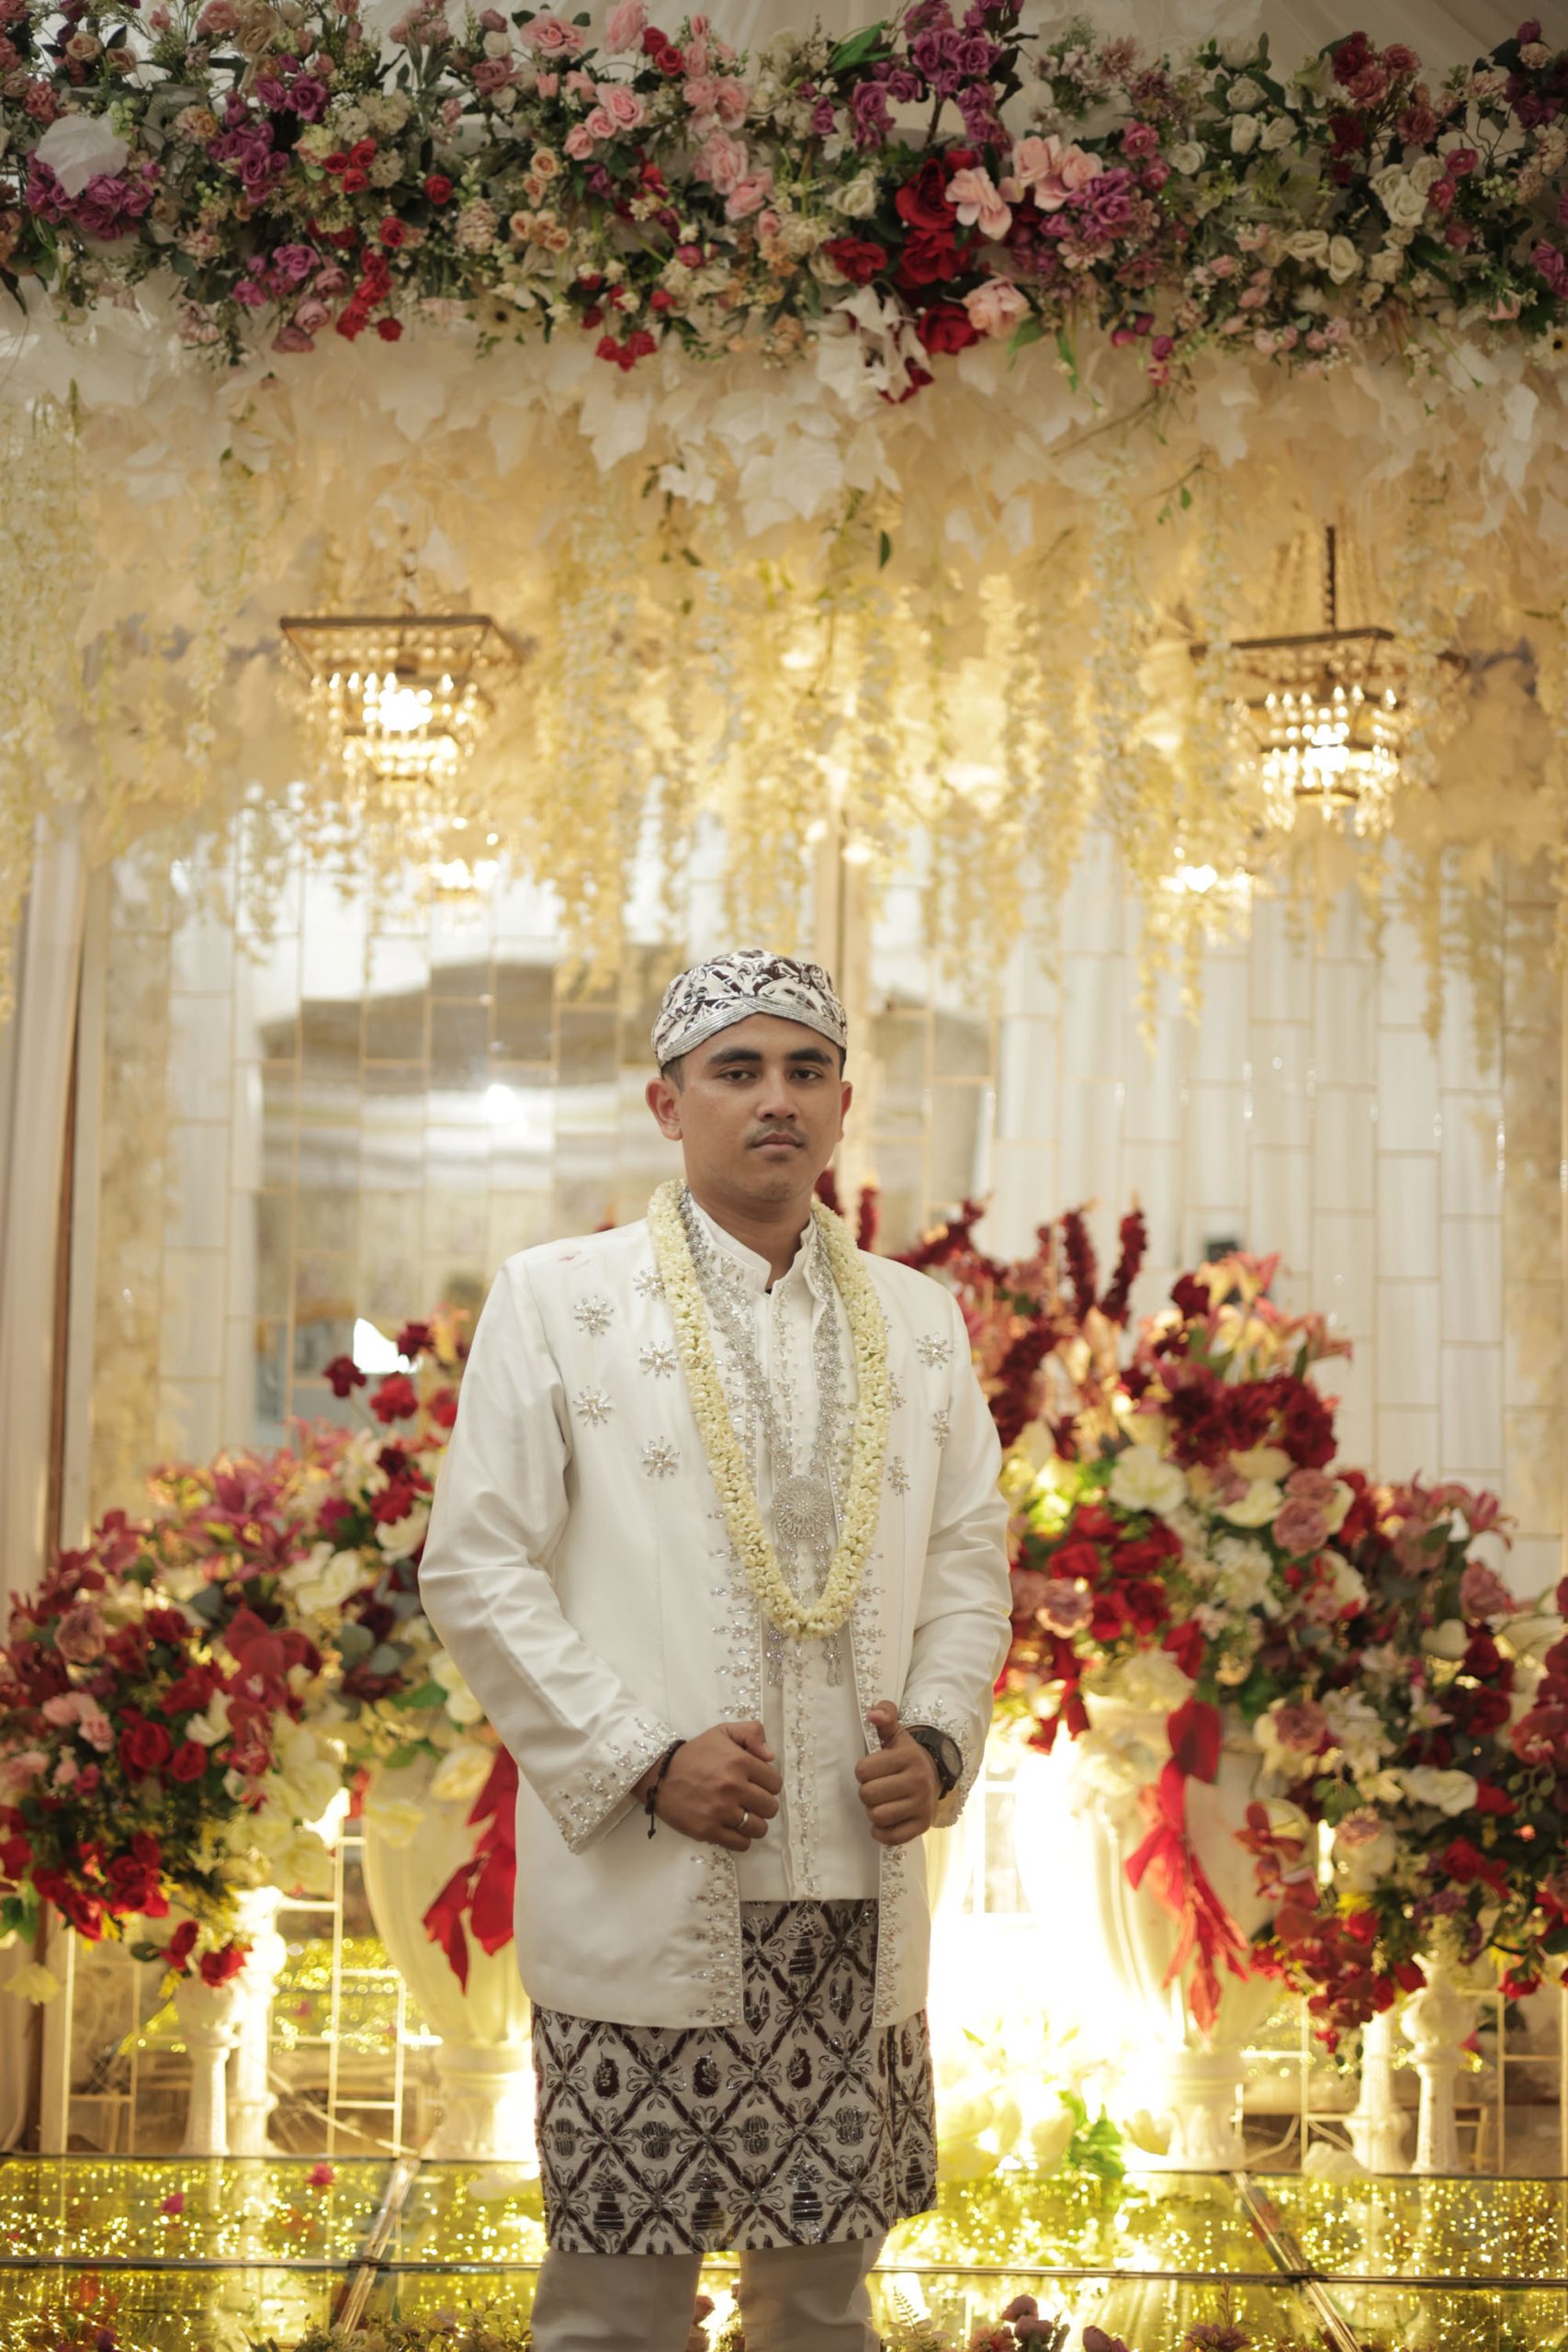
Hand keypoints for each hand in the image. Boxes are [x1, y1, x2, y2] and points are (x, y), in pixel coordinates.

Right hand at [641, 1722, 781, 1851]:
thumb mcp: (723, 1732)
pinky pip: (741, 1844)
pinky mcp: (708, 1830)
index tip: (756, 1784)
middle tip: (749, 1801)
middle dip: (762, 1805)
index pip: (775, 1783)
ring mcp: (721, 1811)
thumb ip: (752, 1733)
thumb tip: (771, 1756)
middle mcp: (733, 1787)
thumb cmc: (694, 1754)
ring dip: (754, 1824)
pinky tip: (732, 1828)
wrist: (659, 1775)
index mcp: (740, 1762)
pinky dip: (741, 1839)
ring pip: (759, 1828)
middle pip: (770, 1808)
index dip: (768, 1784)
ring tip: (742, 1816)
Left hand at [854, 1699, 939, 1846]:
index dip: (863, 1771)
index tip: (874, 1769)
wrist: (934, 1776)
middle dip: (867, 1792)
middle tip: (877, 1787)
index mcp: (909, 1757)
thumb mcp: (896, 1733)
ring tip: (882, 1802)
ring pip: (877, 1816)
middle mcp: (919, 1781)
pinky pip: (891, 1837)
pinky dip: (881, 1832)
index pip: (863, 1770)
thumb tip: (872, 1714)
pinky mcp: (922, 1825)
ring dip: (873, 1811)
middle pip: (868, 1795)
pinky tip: (884, 1821)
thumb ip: (884, 1714)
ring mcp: (922, 1805)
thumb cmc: (905, 1756)